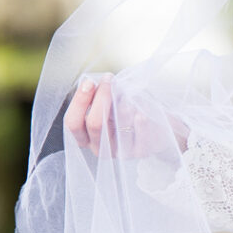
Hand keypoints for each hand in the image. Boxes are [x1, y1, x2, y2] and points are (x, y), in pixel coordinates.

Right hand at [63, 75, 186, 159]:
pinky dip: (140, 120)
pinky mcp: (139, 153)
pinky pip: (139, 135)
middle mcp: (100, 147)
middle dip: (101, 97)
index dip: (79, 101)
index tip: (89, 82)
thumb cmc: (129, 108)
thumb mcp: (111, 101)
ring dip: (123, 107)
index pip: (72, 123)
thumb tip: (99, 82)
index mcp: (86, 135)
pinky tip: (141, 112)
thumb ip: (101, 95)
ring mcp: (119, 152)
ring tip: (128, 97)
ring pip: (118, 128)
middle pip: (95, 124)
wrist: (159, 126)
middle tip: (109, 79)